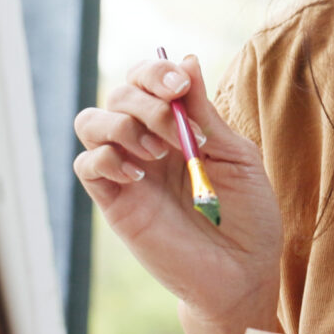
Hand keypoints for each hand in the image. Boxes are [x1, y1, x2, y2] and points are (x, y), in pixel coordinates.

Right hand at [74, 54, 282, 324]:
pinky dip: (105, 158)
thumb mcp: (236, 156)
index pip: (148, 78)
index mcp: (179, 124)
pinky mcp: (115, 202)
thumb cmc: (246, 213)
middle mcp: (147, 141)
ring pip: (90, 121)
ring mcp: (128, 170)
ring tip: (157, 153)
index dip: (156, 71)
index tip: (179, 87)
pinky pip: (86, 165)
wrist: (240, 272)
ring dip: (120, 124)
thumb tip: (187, 61)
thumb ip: (206, 114)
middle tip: (176, 133)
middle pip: (119, 93)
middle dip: (146, 100)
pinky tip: (139, 175)